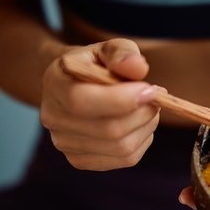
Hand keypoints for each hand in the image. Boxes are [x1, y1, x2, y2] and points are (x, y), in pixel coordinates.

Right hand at [40, 38, 165, 170]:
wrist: (75, 85)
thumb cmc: (96, 64)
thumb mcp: (108, 49)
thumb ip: (123, 53)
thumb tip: (138, 68)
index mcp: (54, 83)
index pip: (82, 101)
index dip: (122, 99)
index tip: (151, 90)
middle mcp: (53, 118)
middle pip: (108, 130)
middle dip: (143, 114)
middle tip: (157, 97)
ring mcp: (64, 144)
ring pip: (121, 147)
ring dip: (147, 127)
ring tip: (149, 108)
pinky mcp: (81, 161)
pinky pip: (125, 159)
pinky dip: (143, 141)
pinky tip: (139, 124)